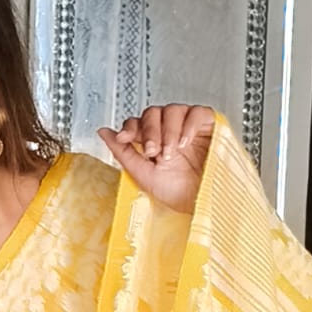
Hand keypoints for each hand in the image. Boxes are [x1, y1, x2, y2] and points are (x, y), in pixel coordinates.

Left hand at [98, 104, 214, 213]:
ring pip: (172, 110)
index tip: (125, 139)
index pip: (137, 122)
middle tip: (153, 152)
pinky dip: (188, 125)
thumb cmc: (176, 193)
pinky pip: (196, 112)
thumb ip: (122, 152)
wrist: (202, 202)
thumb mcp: (143, 174)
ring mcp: (188, 127)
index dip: (130, 127)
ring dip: (168, 132)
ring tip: (171, 153)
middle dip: (150, 131)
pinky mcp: (208, 125)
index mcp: (153, 141)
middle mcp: (169, 131)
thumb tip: (103, 132)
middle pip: (152, 112)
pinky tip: (185, 143)